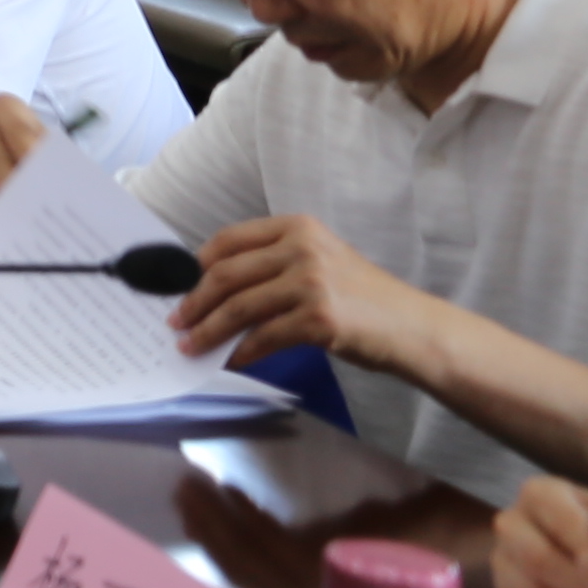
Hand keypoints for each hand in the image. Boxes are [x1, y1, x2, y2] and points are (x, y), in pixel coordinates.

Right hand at [0, 95, 58, 218]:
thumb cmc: (21, 142)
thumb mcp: (38, 139)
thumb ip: (46, 154)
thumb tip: (52, 178)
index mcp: (4, 105)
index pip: (18, 132)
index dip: (30, 158)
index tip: (42, 182)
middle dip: (11, 186)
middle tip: (29, 206)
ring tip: (16, 208)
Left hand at [170, 211, 449, 375]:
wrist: (412, 328)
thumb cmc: (361, 298)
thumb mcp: (319, 263)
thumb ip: (272, 266)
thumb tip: (212, 288)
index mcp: (296, 227)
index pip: (228, 240)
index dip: (196, 264)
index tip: (177, 284)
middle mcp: (301, 248)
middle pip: (226, 273)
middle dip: (193, 300)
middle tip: (175, 320)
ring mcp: (310, 282)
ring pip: (238, 307)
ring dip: (208, 329)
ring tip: (190, 345)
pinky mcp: (318, 318)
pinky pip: (263, 337)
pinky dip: (241, 351)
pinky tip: (230, 361)